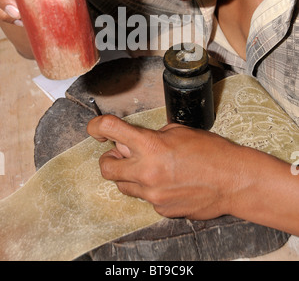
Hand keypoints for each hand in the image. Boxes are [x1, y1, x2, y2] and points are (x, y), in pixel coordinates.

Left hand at [87, 114, 242, 219]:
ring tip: (149, 168)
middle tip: (120, 154)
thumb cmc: (212, 152)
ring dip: (129, 175)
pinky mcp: (161, 210)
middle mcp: (146, 171)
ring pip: (123, 186)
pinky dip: (150, 189)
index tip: (95, 129)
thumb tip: (130, 142)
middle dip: (109, 159)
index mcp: (151, 145)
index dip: (97, 126)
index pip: (110, 129)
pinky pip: (145, 199)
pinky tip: (168, 182)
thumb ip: (150, 136)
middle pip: (106, 167)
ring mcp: (153, 194)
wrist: (233, 181)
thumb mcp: (179, 131)